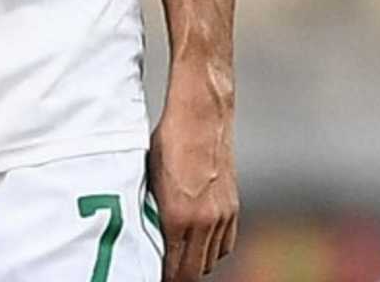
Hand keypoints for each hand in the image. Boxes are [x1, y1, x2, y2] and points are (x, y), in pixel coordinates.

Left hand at [149, 64, 237, 280]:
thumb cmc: (171, 139)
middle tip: (165, 269)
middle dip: (180, 274)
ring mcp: (223, 214)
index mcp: (179, 216)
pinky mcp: (233, 206)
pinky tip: (200, 240)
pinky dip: (213, 247)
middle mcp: (205, 220)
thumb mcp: (150, 178)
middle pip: (196, 271)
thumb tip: (146, 235)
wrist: (202, 114)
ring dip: (197, 262)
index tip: (153, 273)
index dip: (164, 276)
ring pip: (212, 259)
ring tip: (181, 256)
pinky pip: (226, 242)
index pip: (175, 269)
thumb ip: (152, 212)